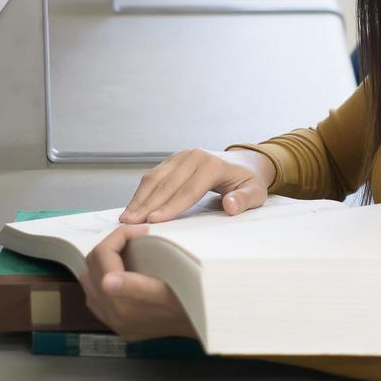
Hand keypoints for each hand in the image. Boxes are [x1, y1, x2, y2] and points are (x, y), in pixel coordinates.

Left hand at [78, 224, 196, 341]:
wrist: (203, 322)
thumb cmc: (192, 297)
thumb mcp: (170, 288)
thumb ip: (135, 286)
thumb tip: (107, 281)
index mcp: (123, 304)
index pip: (103, 255)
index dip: (119, 235)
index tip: (140, 230)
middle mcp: (113, 316)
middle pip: (93, 265)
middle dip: (110, 246)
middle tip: (133, 238)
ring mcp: (114, 322)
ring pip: (89, 281)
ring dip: (103, 263)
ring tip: (126, 254)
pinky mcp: (119, 327)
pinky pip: (95, 298)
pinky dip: (102, 282)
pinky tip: (121, 276)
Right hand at [119, 147, 275, 223]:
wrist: (244, 163)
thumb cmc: (248, 182)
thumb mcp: (255, 193)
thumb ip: (243, 200)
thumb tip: (229, 206)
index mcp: (212, 165)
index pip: (188, 190)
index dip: (171, 207)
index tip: (155, 221)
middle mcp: (193, 157)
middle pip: (166, 184)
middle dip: (147, 205)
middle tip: (129, 224)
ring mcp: (181, 157)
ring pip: (155, 178)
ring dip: (138, 199)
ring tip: (125, 218)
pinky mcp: (173, 161)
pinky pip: (153, 176)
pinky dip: (141, 192)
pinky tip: (132, 207)